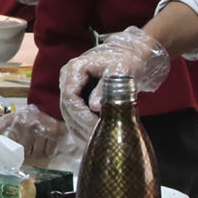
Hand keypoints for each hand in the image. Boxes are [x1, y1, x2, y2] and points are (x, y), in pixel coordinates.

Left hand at [0, 105, 64, 161]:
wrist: (50, 104)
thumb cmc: (30, 114)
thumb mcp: (14, 116)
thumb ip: (2, 125)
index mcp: (18, 123)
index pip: (11, 144)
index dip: (12, 150)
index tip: (12, 155)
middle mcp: (30, 127)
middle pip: (25, 152)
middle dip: (27, 152)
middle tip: (29, 149)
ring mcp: (43, 130)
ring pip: (38, 154)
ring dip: (38, 153)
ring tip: (38, 148)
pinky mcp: (55, 133)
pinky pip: (49, 152)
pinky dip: (48, 152)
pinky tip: (47, 146)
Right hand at [58, 26, 172, 136]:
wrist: (130, 56)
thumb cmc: (126, 60)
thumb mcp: (120, 70)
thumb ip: (106, 87)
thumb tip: (95, 107)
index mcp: (74, 69)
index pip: (70, 98)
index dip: (81, 116)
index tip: (96, 127)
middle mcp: (68, 79)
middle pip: (67, 109)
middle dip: (82, 126)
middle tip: (99, 138)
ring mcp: (71, 89)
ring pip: (69, 116)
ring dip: (82, 131)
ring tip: (98, 141)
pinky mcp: (78, 98)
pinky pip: (76, 117)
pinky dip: (83, 129)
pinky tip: (95, 138)